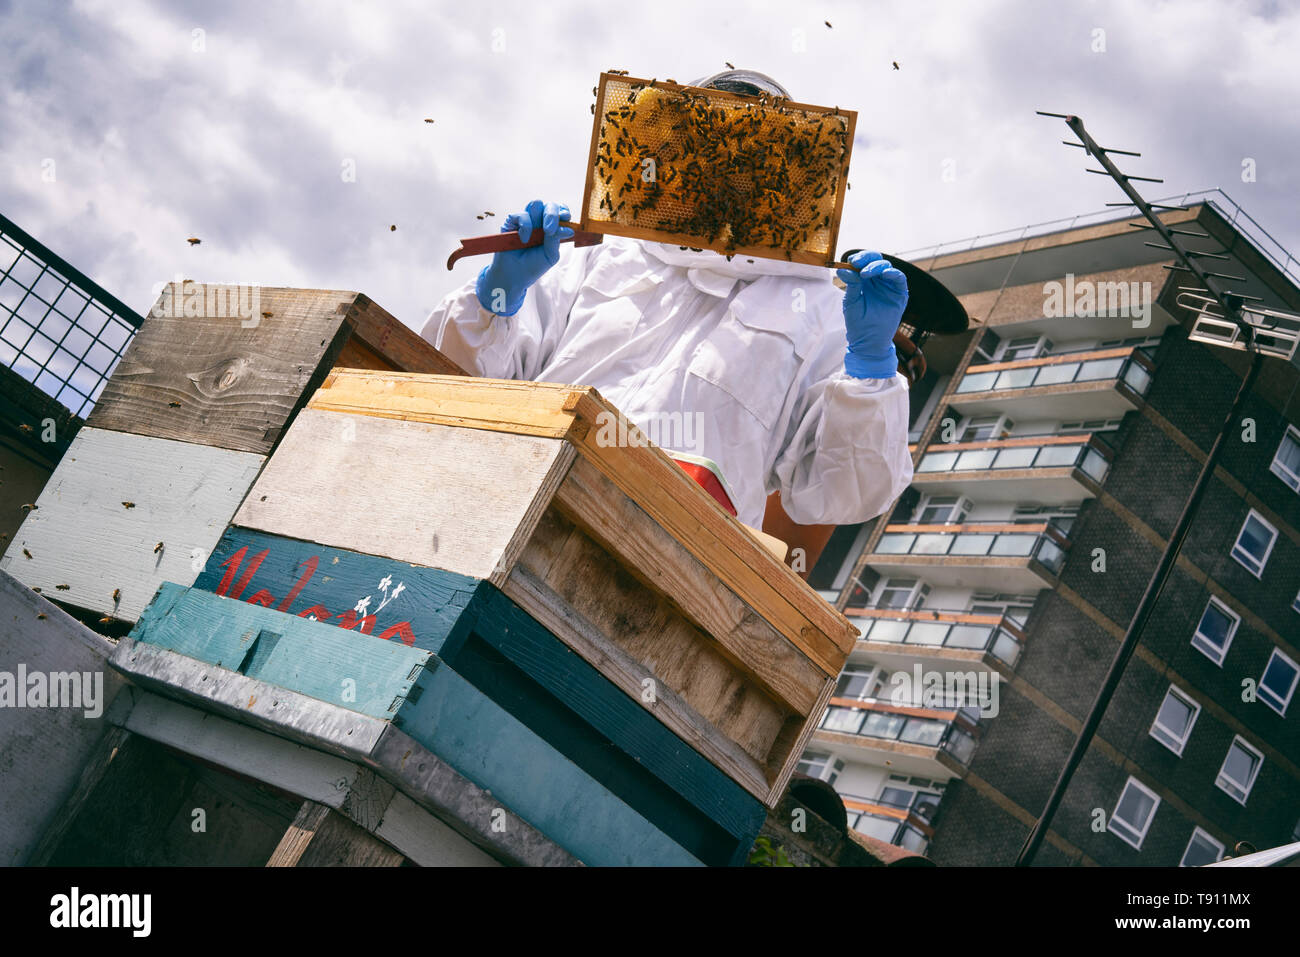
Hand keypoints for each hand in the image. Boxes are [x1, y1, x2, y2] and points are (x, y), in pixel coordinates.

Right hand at [475, 199, 573, 315]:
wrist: (514, 276)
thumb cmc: (533, 266)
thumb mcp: (550, 255)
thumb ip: (556, 239)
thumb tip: (567, 228)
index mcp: (551, 228)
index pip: (560, 211)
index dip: (563, 210)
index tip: (566, 217)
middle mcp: (539, 222)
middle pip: (549, 205)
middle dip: (552, 214)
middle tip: (549, 230)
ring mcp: (526, 221)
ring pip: (536, 204)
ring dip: (538, 219)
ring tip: (536, 236)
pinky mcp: (511, 222)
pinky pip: (520, 215)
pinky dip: (524, 227)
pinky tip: (524, 240)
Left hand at [838, 250, 908, 378]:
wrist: (868, 341)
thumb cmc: (857, 322)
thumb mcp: (851, 301)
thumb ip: (851, 284)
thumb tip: (842, 269)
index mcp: (865, 280)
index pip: (864, 262)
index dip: (858, 258)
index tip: (850, 261)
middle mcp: (878, 280)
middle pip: (876, 260)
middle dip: (867, 258)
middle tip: (857, 262)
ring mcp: (889, 286)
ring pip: (887, 267)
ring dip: (876, 266)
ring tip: (865, 273)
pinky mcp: (899, 293)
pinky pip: (899, 278)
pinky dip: (893, 273)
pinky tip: (884, 273)